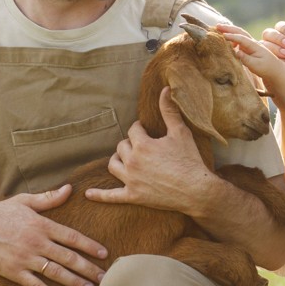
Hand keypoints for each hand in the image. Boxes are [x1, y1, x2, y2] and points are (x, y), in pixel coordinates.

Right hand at [0, 185, 107, 285]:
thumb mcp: (24, 201)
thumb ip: (49, 198)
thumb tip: (70, 189)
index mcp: (40, 224)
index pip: (71, 236)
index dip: (89, 246)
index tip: (104, 254)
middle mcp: (35, 242)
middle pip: (68, 257)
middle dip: (88, 268)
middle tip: (104, 277)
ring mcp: (24, 258)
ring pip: (55, 272)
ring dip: (74, 282)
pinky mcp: (12, 271)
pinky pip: (34, 284)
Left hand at [85, 87, 217, 214]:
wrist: (197, 191)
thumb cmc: (190, 160)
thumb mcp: (181, 132)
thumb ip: (169, 110)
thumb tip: (165, 89)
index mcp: (143, 145)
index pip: (133, 129)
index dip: (140, 128)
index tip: (147, 130)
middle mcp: (132, 161)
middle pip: (121, 146)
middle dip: (130, 143)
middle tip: (142, 145)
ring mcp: (131, 180)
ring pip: (113, 165)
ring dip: (117, 160)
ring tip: (125, 158)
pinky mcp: (133, 196)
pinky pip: (111, 196)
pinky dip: (99, 195)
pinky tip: (88, 194)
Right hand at [224, 29, 284, 80]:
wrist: (275, 69)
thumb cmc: (266, 68)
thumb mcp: (256, 65)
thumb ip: (246, 59)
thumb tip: (236, 52)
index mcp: (255, 46)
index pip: (242, 39)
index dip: (232, 37)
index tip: (223, 35)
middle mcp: (253, 43)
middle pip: (240, 32)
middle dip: (229, 28)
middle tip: (217, 25)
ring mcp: (251, 44)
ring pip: (239, 34)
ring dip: (229, 31)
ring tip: (218, 29)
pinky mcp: (248, 48)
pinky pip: (239, 40)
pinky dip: (232, 37)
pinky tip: (225, 39)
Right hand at [260, 21, 284, 86]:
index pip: (281, 29)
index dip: (283, 28)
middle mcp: (277, 50)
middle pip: (268, 34)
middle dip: (276, 37)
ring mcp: (267, 60)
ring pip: (260, 45)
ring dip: (272, 48)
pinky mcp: (261, 71)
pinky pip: (254, 59)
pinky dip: (261, 58)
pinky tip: (275, 63)